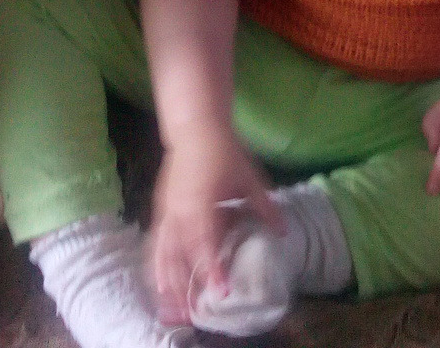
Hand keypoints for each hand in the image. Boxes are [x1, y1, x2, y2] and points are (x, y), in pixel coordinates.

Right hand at [150, 120, 282, 324]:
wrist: (196, 128)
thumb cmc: (225, 151)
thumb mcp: (249, 178)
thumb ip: (265, 207)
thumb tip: (284, 232)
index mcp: (202, 203)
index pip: (206, 244)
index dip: (212, 269)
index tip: (220, 290)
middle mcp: (181, 211)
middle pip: (179, 254)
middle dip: (185, 284)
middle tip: (192, 311)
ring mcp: (168, 209)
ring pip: (163, 251)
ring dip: (167, 278)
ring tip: (171, 304)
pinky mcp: (161, 206)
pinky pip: (156, 240)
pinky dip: (156, 261)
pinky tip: (158, 277)